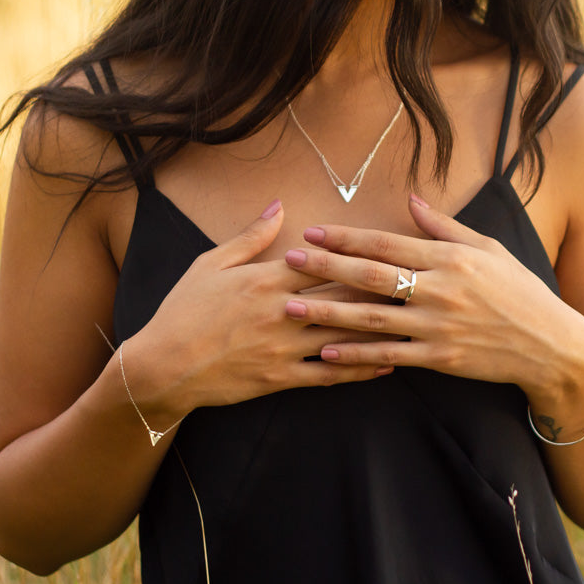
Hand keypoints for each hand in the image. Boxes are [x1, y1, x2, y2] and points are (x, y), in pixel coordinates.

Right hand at [126, 200, 394, 420]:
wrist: (162, 366)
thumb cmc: (183, 310)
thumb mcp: (210, 264)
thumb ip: (250, 236)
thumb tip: (279, 206)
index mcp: (267, 279)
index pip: (323, 261)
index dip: (360, 254)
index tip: (392, 249)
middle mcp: (282, 311)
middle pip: (343, 296)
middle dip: (384, 290)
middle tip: (421, 283)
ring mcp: (284, 346)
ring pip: (344, 334)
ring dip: (382, 328)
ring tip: (417, 321)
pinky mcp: (281, 377)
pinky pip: (329, 373)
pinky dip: (360, 368)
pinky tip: (387, 364)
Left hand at [282, 194, 583, 397]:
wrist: (550, 345)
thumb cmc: (519, 290)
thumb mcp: (488, 248)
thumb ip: (444, 226)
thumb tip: (409, 199)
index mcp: (449, 258)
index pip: (386, 243)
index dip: (346, 237)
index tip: (314, 232)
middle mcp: (440, 289)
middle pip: (371, 276)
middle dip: (326, 267)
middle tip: (290, 261)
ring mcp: (438, 326)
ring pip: (372, 318)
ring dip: (328, 312)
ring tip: (292, 305)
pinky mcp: (440, 358)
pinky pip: (389, 355)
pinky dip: (356, 354)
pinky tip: (326, 350)